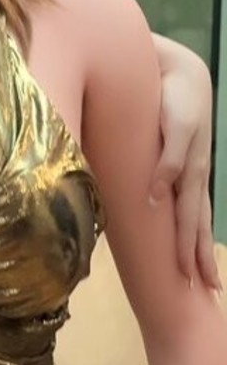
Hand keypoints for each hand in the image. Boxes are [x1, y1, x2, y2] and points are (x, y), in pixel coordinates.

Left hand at [150, 33, 219, 290]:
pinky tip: (184, 234)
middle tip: (208, 293)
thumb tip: (157, 199)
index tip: (194, 282)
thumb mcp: (175, 128)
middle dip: (200, 259)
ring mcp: (190, 172)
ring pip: (195, 217)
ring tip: (202, 274)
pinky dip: (189, 223)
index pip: (191, 223)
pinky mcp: (183, 164)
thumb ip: (168, 161)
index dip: (190, 253)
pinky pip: (188, 201)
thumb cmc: (175, 99)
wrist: (176, 71)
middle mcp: (193, 178)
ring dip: (197, 246)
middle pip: (197, 227)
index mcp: (191, 175)